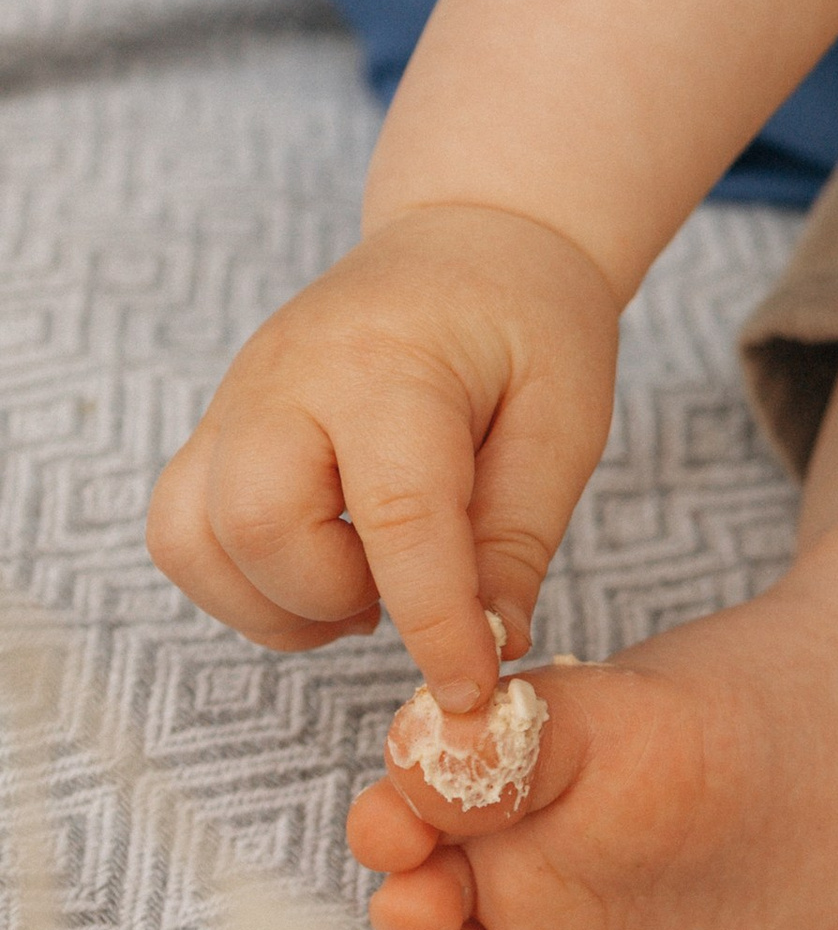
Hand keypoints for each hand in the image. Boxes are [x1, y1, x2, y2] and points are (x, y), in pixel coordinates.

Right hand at [146, 205, 618, 713]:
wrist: (466, 240)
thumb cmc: (526, 323)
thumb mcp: (563, 420)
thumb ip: (519, 539)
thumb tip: (486, 648)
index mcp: (393, 363)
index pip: (398, 514)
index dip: (432, 620)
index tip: (470, 689)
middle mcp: (289, 377)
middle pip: (257, 525)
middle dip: (333, 596)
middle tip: (404, 587)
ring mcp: (236, 400)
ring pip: (193, 541)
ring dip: (276, 602)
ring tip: (365, 582)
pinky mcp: (216, 429)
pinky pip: (182, 532)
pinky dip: (241, 582)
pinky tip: (324, 566)